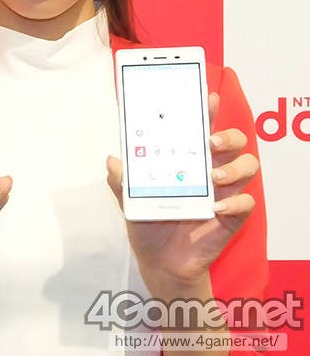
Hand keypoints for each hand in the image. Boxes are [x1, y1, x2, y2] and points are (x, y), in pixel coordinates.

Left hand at [106, 92, 258, 292]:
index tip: (207, 96)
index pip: (200, 128)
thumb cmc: (148, 224)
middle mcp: (209, 170)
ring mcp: (223, 192)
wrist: (159, 262)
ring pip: (246, 165)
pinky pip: (245, 203)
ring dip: (233, 166)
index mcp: (186, 160)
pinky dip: (235, 203)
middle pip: (232, 141)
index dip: (206, 110)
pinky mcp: (231, 217)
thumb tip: (112, 160)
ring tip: (213, 175)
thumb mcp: (129, 200)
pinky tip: (217, 207)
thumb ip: (122, 180)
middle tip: (210, 140)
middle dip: (226, 134)